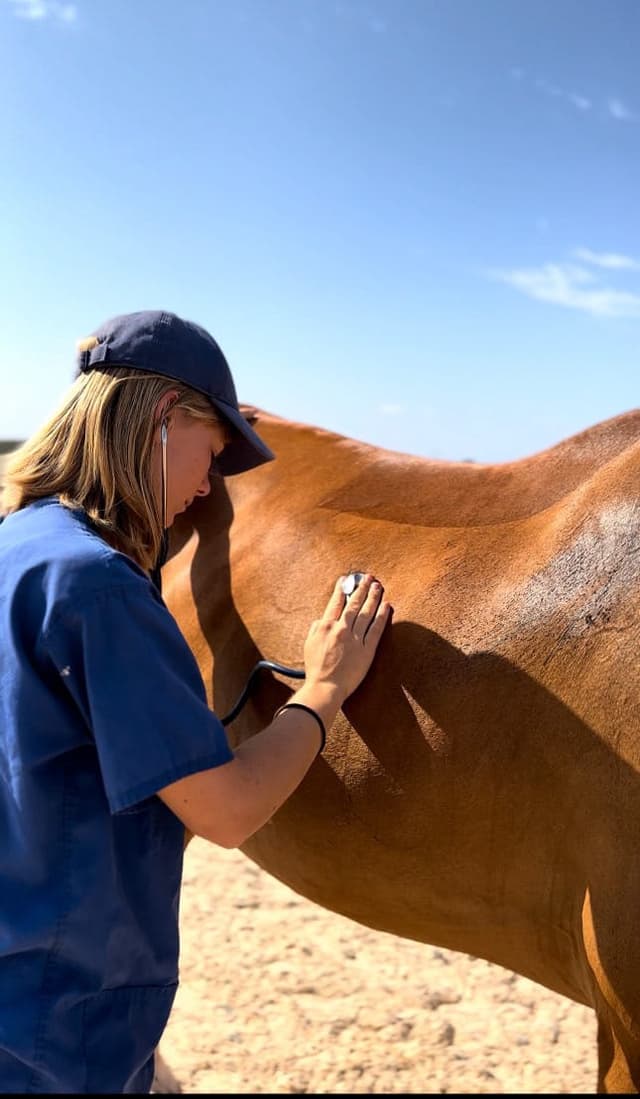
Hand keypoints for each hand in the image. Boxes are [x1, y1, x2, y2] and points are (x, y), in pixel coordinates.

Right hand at [303, 574, 391, 702]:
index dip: (342, 590)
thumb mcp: (309, 644)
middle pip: (354, 604)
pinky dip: (382, 616)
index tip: (346, 580)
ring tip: (378, 586)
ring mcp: (355, 639)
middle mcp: (341, 629)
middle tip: (368, 577)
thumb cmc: (316, 669)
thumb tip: (323, 619)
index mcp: (325, 626)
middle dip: (361, 588)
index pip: (335, 603)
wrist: (325, 687)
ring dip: (373, 597)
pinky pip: (376, 629)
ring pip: (366, 613)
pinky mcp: (367, 650)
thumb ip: (316, 628)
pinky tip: (386, 605)